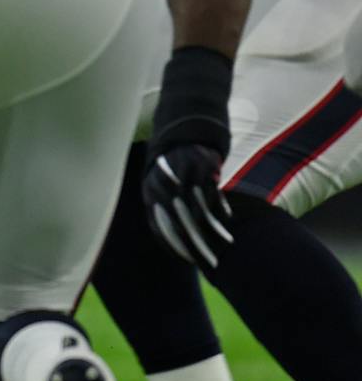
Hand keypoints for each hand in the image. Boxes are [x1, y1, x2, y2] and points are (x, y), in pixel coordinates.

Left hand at [142, 46, 236, 269]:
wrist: (184, 118)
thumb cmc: (173, 154)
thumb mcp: (160, 176)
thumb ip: (163, 200)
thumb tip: (168, 228)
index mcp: (149, 187)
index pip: (158, 224)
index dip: (172, 243)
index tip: (186, 260)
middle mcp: (162, 182)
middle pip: (178, 221)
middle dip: (194, 244)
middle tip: (209, 262)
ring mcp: (182, 174)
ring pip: (197, 210)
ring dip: (212, 230)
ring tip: (225, 246)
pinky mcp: (201, 165)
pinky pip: (212, 192)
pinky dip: (221, 207)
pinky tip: (230, 219)